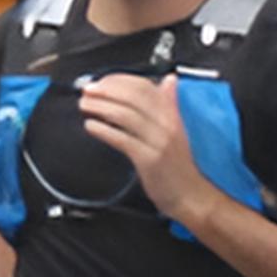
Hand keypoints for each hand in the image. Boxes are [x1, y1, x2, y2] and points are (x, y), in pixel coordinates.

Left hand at [73, 68, 213, 220]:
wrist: (191, 195)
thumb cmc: (179, 165)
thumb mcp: (178, 129)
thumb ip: (170, 104)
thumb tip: (169, 80)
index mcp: (172, 114)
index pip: (144, 86)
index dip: (118, 80)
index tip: (101, 82)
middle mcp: (166, 124)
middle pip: (132, 97)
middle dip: (105, 90)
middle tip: (87, 90)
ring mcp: (158, 141)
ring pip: (125, 115)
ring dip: (100, 107)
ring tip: (85, 105)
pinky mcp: (148, 159)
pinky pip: (122, 140)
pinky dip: (104, 130)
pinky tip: (91, 126)